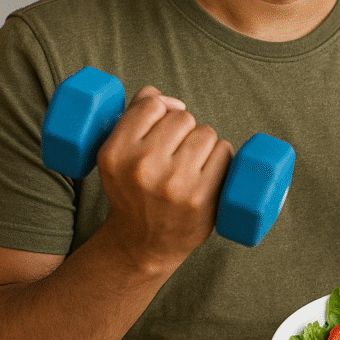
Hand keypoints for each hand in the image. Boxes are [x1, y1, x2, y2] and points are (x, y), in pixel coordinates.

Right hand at [97, 86, 233, 270]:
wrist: (144, 244)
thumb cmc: (134, 191)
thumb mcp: (117, 157)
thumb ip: (132, 117)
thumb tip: (161, 96)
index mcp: (114, 153)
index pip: (151, 105)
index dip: (162, 109)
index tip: (164, 122)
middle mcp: (141, 167)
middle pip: (183, 117)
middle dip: (184, 129)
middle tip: (176, 153)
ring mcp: (173, 184)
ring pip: (206, 132)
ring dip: (205, 143)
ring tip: (192, 165)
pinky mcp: (201, 198)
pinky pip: (224, 152)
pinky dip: (222, 158)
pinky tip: (210, 172)